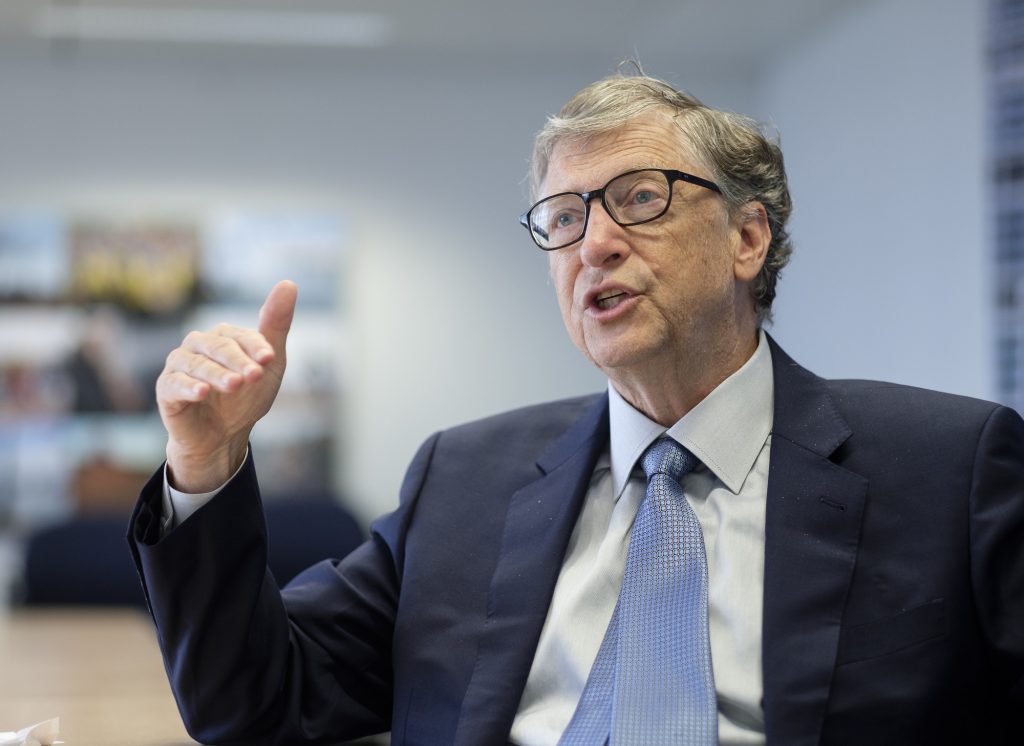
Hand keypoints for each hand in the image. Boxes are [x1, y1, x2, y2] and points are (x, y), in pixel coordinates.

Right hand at [156, 281, 297, 491]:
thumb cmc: (247, 396)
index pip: (240, 335)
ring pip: (197, 364)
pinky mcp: (166, 388)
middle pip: (218, 347)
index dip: (256, 346)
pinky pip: (174, 383)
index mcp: (223, 336)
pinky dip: (189, 387)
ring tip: (234, 385)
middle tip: (255, 376)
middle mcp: (198, 345)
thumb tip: (288, 283)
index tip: (270, 359)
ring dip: (217, 374)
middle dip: (238, 361)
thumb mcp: (268, 365)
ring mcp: (179, 365)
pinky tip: (203, 393)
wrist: (223, 436)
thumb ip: (275, 325)